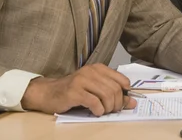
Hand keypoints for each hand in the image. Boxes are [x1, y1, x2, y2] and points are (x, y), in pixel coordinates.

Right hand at [21, 63, 136, 115]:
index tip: (122, 102)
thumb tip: (132, 102)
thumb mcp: (95, 90)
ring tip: (103, 111)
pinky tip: (95, 112)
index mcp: (98, 68)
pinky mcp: (74, 92)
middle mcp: (91, 71)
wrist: (49, 93)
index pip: (122, 79)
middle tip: (112, 110)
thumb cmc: (73, 91)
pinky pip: (94, 102)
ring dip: (108, 108)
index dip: (125, 93)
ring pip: (106, 95)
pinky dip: (98, 110)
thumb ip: (113, 94)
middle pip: (115, 89)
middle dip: (117, 104)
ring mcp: (82, 81)